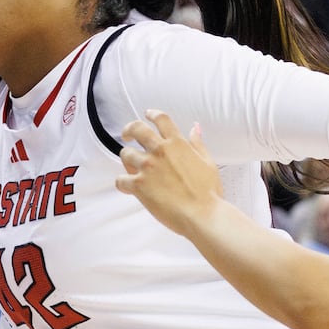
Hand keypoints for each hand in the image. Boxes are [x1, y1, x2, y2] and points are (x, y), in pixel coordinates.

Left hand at [114, 111, 221, 238]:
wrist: (202, 214)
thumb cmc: (208, 192)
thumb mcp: (208, 162)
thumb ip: (197, 144)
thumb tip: (195, 128)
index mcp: (177, 144)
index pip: (161, 119)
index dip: (152, 114)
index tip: (147, 114)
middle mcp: (160, 151)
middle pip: (137, 129)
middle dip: (129, 130)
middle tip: (127, 135)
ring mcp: (147, 167)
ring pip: (125, 154)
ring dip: (128, 160)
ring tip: (134, 169)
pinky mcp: (138, 184)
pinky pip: (120, 179)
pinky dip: (122, 183)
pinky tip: (128, 187)